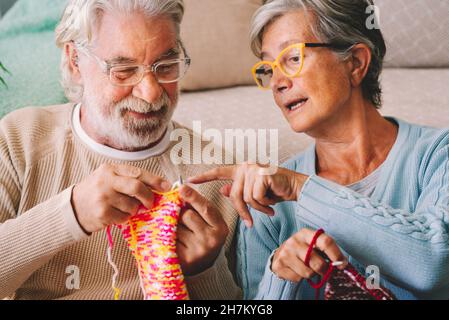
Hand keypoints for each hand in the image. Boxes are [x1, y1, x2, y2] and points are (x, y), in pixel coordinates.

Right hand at [71, 163, 170, 232]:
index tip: (167, 187)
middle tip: (151, 204)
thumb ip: (130, 179)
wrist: (74, 208)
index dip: (155, 180)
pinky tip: (116, 215)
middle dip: (148, 197)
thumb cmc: (97, 192)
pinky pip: (124, 217)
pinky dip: (125, 218)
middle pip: (137, 187)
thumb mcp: (110, 179)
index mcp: (111, 169)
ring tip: (125, 208)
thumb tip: (159, 187)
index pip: (138, 173)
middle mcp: (106, 181)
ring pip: (132, 205)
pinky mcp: (102, 213)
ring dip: (134, 210)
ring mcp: (103, 197)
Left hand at [176, 185, 228, 275]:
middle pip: (187, 215)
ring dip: (174, 225)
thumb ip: (199, 205)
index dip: (193, 196)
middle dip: (181, 213)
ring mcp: (197, 251)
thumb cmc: (205, 235)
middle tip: (183, 219)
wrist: (203, 264)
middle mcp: (211, 240)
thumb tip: (181, 189)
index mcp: (220, 228)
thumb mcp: (209, 220)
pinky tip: (174, 240)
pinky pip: (169, 238)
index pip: (205, 208)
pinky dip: (168, 236)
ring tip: (180, 232)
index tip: (181, 187)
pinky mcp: (184, 259)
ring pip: (176, 226)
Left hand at [188, 163, 307, 226]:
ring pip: (246, 198)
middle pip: (234, 195)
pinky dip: (265, 204)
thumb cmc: (275, 190)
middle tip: (250, 222)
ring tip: (269, 207)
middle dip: (243, 211)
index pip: (219, 172)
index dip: (204, 177)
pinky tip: (273, 201)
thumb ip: (238, 191)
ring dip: (258, 207)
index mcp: (241, 169)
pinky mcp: (261, 175)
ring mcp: (253, 169)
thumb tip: (222, 191)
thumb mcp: (254, 193)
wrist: (296, 187)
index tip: (189, 180)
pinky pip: (256, 198)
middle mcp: (245, 167)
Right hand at [272, 228, 347, 282]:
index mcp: (306, 233)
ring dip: (312, 274)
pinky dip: (300, 278)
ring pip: (308, 273)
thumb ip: (326, 250)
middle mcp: (294, 241)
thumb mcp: (313, 244)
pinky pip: (298, 278)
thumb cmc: (303, 249)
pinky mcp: (279, 265)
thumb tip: (342, 263)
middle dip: (325, 270)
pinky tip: (297, 270)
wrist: (281, 254)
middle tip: (325, 270)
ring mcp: (285, 253)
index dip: (337, 255)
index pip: (326, 242)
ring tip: (307, 267)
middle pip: (318, 263)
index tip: (342, 264)